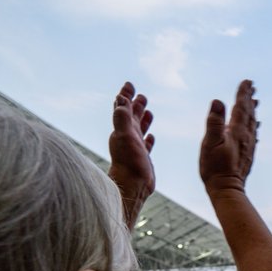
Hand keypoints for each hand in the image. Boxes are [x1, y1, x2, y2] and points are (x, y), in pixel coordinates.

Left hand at [108, 81, 154, 228]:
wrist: (133, 186)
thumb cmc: (128, 162)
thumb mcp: (124, 137)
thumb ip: (122, 119)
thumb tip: (120, 101)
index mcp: (122, 129)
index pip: (123, 108)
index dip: (125, 96)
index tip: (129, 85)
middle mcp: (127, 136)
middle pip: (131, 116)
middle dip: (135, 105)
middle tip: (141, 95)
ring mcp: (135, 147)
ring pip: (139, 129)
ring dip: (143, 119)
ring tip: (149, 111)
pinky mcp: (142, 158)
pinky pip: (146, 145)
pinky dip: (148, 138)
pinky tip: (151, 136)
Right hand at [200, 79, 257, 192]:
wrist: (227, 189)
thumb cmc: (215, 168)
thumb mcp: (210, 143)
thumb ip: (214, 122)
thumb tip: (218, 101)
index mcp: (237, 132)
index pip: (241, 107)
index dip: (243, 94)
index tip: (247, 81)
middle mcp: (246, 137)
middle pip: (249, 114)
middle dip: (250, 99)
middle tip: (252, 86)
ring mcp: (248, 147)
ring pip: (252, 124)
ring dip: (253, 111)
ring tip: (255, 102)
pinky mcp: (247, 155)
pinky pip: (253, 136)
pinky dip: (254, 127)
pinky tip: (255, 127)